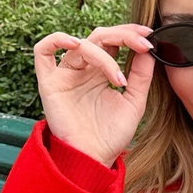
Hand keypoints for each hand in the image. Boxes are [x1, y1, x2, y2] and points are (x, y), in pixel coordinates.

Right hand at [33, 22, 157, 167]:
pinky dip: (57, 40)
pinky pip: (42, 51)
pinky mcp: (50, 82)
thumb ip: (142, 76)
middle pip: (99, 36)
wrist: (93, 159)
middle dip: (123, 35)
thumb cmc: (111, 135)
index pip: (114, 41)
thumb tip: (149, 49)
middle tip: (142, 44)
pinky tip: (77, 44)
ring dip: (103, 55)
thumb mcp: (134, 103)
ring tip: (119, 79)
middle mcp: (83, 69)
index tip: (150, 37)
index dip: (130, 34)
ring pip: (81, 45)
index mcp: (101, 72)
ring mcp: (66, 74)